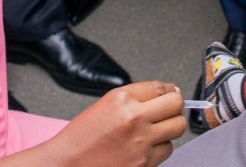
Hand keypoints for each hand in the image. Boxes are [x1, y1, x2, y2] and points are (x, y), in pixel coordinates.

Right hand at [47, 80, 184, 165]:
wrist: (69, 163)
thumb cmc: (83, 136)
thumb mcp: (107, 104)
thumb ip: (135, 97)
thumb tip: (164, 94)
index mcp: (122, 99)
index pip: (162, 87)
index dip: (170, 90)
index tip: (171, 93)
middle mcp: (134, 118)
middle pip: (176, 105)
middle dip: (175, 107)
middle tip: (168, 111)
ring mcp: (141, 142)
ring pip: (177, 129)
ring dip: (169, 129)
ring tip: (154, 131)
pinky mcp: (145, 163)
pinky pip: (167, 150)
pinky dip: (160, 148)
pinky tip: (146, 147)